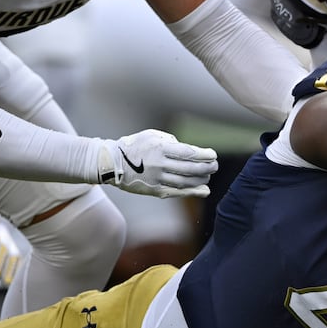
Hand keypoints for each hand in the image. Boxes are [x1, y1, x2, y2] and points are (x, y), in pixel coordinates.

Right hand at [93, 130, 217, 198]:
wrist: (112, 163)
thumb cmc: (134, 146)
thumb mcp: (151, 135)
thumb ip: (170, 140)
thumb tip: (187, 150)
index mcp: (160, 148)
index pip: (188, 152)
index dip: (204, 155)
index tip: (213, 155)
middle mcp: (160, 164)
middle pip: (191, 168)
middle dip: (207, 167)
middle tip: (215, 166)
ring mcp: (157, 179)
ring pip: (186, 182)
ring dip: (202, 180)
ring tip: (208, 177)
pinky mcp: (155, 190)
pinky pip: (178, 192)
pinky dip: (193, 192)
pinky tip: (204, 191)